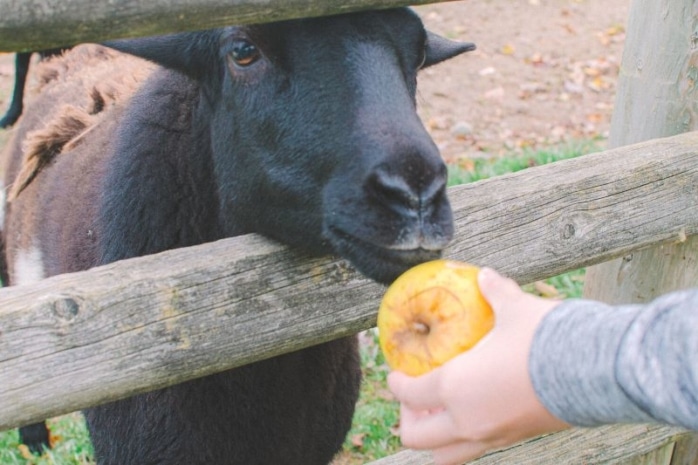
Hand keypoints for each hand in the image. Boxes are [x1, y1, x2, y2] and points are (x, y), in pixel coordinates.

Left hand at [387, 267, 569, 464]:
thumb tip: (486, 276)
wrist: (596, 372)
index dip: (396, 384)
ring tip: (440, 411)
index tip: (396, 374)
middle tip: (415, 398)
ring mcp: (492, 436)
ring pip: (446, 455)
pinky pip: (476, 448)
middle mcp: (467, 420)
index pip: (409, 394)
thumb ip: (495, 292)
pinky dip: (463, 435)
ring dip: (434, 436)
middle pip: (417, 438)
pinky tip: (475, 408)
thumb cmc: (545, 338)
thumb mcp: (514, 308)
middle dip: (407, 419)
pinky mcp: (516, 440)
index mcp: (454, 388)